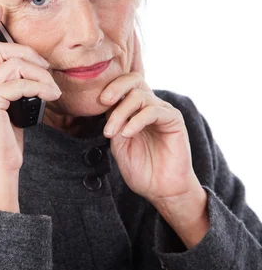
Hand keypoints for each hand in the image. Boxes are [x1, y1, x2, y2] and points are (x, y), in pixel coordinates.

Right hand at [0, 4, 60, 207]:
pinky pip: (20, 82)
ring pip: (11, 63)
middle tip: (45, 68)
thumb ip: (6, 84)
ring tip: (51, 88)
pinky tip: (49, 96)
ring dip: (39, 73)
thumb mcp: (4, 107)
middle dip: (27, 53)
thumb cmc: (3, 142)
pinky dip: (40, 87)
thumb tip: (26, 65)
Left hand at [100, 31, 198, 205]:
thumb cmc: (141, 168)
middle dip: (115, 87)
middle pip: (133, 80)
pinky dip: (136, 120)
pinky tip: (126, 134)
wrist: (161, 189)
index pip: (122, 85)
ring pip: (139, 95)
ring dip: (120, 113)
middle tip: (102, 102)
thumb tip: (102, 105)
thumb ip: (112, 123)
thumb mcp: (119, 143)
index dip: (107, 88)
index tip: (94, 103)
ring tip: (111, 133)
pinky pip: (153, 111)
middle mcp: (150, 105)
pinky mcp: (174, 120)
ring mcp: (163, 111)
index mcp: (135, 108)